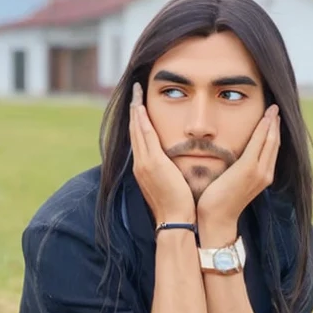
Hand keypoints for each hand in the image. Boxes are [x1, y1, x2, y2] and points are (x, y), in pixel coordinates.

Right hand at [129, 82, 196, 222]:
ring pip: (136, 130)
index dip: (136, 121)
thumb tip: (175, 165)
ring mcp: (144, 163)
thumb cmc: (178, 206)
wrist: (176, 221)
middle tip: (134, 91)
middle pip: (133, 131)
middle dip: (133, 110)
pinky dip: (141, 120)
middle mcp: (140, 164)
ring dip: (135, 110)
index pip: (138, 139)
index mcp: (143, 169)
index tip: (138, 106)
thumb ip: (170, 172)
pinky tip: (139, 107)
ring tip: (136, 93)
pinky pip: (145, 136)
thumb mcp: (171, 185)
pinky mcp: (153, 163)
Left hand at [196, 105, 279, 241]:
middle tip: (275, 109)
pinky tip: (265, 117)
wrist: (217, 220)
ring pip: (270, 140)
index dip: (274, 133)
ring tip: (273, 110)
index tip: (273, 118)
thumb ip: (235, 170)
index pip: (271, 150)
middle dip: (276, 124)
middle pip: (275, 143)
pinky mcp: (248, 169)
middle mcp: (265, 174)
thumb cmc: (219, 202)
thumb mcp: (232, 182)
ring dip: (272, 123)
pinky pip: (259, 143)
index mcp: (262, 177)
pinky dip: (264, 128)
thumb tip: (230, 160)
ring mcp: (259, 172)